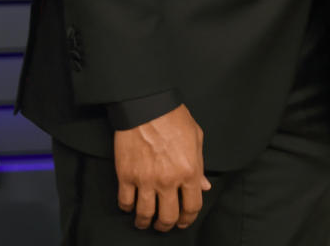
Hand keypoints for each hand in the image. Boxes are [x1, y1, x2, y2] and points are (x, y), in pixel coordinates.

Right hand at [114, 103, 210, 230]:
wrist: (147, 105)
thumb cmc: (174, 118)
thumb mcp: (196, 137)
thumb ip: (200, 165)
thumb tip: (203, 186)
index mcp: (189, 170)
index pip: (192, 206)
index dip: (188, 218)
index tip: (184, 221)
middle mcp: (168, 179)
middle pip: (168, 217)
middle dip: (167, 225)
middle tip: (164, 224)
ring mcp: (146, 180)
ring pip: (145, 215)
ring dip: (145, 222)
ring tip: (146, 221)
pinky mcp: (126, 176)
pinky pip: (125, 203)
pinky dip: (128, 208)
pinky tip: (132, 205)